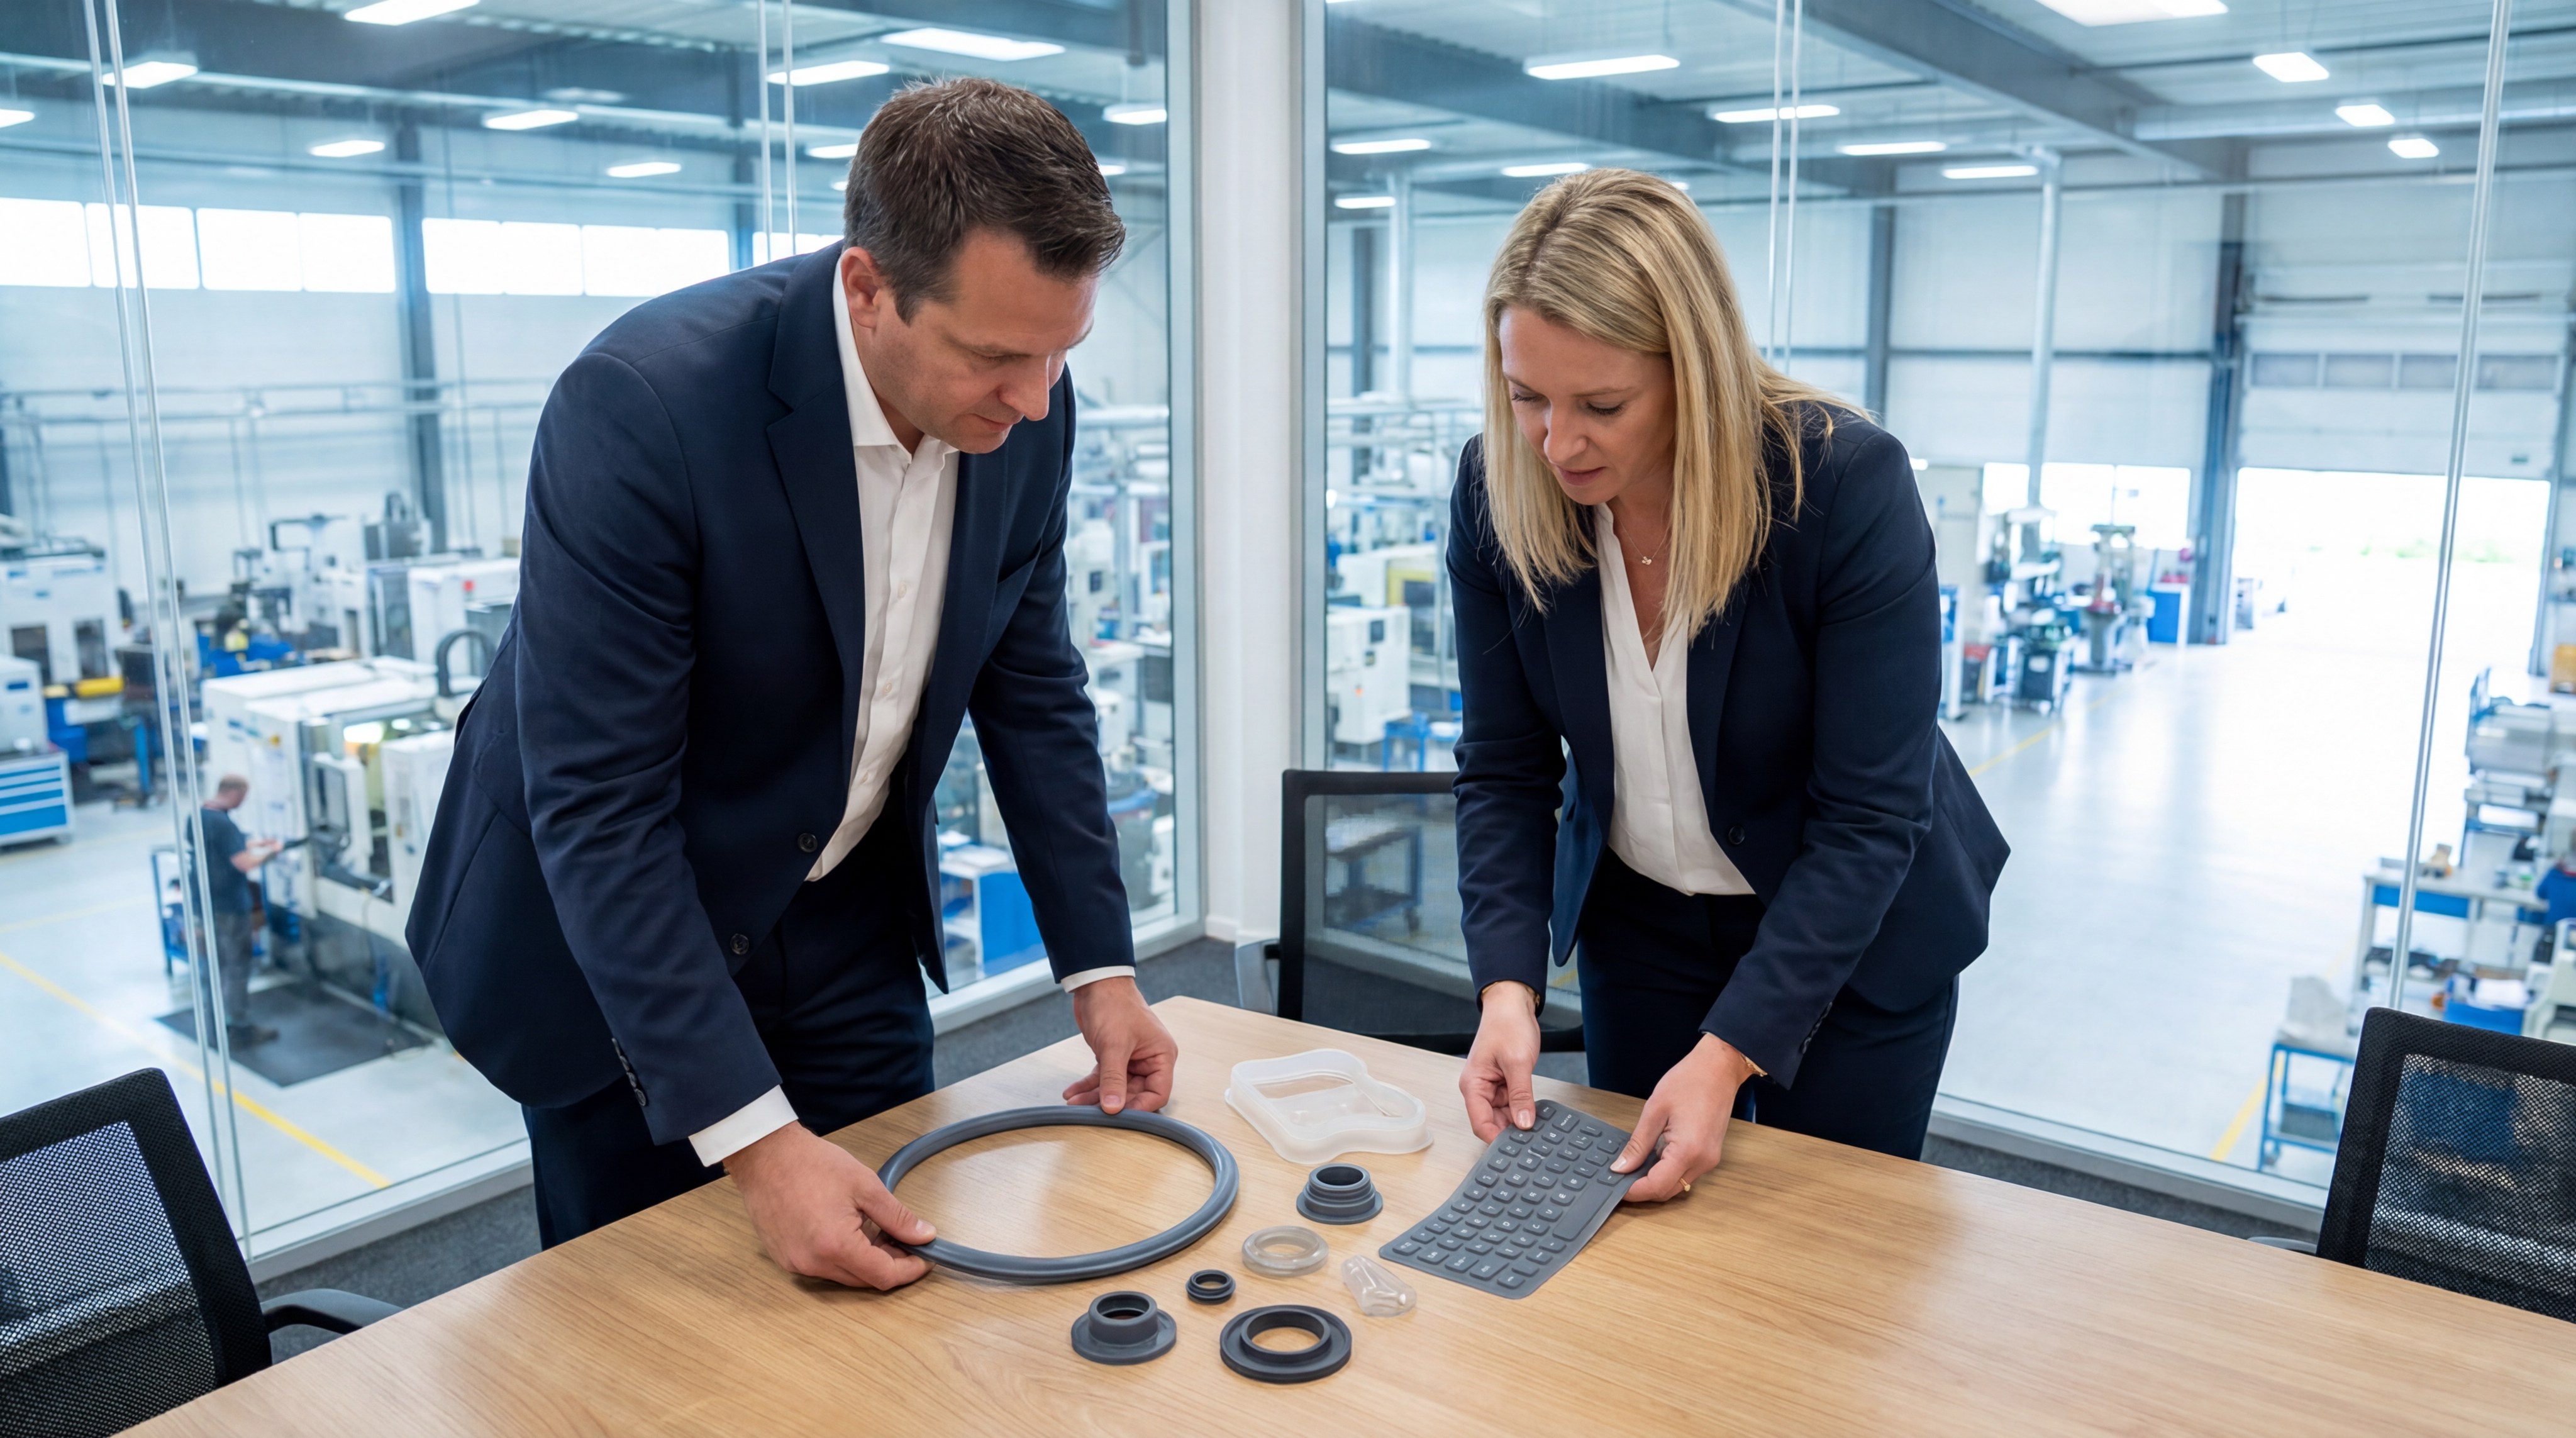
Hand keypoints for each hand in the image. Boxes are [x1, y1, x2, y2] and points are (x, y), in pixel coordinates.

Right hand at [724, 1123, 933, 1289]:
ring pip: (844, 1275)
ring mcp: (796, 1263)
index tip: (924, 1257)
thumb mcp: (865, 1185)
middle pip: (864, 1280)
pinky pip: (823, 1268)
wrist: (766, 1155)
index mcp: (836, 1246)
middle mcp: (813, 1263)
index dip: (909, 1269)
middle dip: (889, 1264)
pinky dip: (842, 1256)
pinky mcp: (785, 1258)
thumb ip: (897, 1216)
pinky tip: (849, 1231)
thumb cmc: (810, 1164)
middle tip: (904, 1239)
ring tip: (875, 1230)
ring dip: (865, 1260)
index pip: (883, 1276)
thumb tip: (923, 1235)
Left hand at [1062, 977, 1176, 1114]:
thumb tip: (1113, 1107)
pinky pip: (1102, 1077)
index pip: (1158, 1093)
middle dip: (1111, 1102)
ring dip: (1094, 1095)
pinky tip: (1073, 1092)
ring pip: (1115, 1087)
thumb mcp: (1114, 1045)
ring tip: (1075, 1102)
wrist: (1095, 983)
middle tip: (1090, 1110)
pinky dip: (1088, 1085)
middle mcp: (1149, 1059)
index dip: (1140, 1107)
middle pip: (1134, 1093)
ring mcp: (1130, 1059)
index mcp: (1162, 1055)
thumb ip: (1114, 1079)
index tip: (1120, 1115)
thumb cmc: (1114, 1004)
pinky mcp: (1113, 1056)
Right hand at [1459, 981, 1541, 1141]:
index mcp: (1473, 1085)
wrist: (1512, 1005)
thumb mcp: (1518, 1062)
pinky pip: (1512, 1105)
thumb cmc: (1507, 1026)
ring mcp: (1492, 1087)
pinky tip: (1536, 1115)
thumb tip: (1525, 1123)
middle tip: (1532, 1141)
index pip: (1480, 1124)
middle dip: (1510, 1132)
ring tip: (1537, 1128)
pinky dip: (1523, 1110)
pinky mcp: (1504, 1084)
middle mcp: (1479, 1089)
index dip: (1497, 1139)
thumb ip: (1521, 1095)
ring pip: (1503, 1116)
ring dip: (1519, 1121)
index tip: (1517, 1148)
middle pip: (1491, 1123)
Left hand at [1611, 1033, 1756, 1201]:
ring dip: (1655, 1181)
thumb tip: (1621, 1167)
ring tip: (1633, 1167)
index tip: (1616, 1186)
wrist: (1719, 1067)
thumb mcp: (1655, 1110)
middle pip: (1667, 1191)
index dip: (1634, 1191)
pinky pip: (1685, 1172)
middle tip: (1620, 1178)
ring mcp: (1709, 1159)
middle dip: (1643, 1190)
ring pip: (1677, 1184)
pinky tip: (1652, 1158)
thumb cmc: (1690, 1081)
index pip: (1656, 1186)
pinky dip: (1667, 1171)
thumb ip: (1638, 1144)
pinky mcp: (1710, 1154)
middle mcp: (1702, 1161)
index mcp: (1688, 1150)